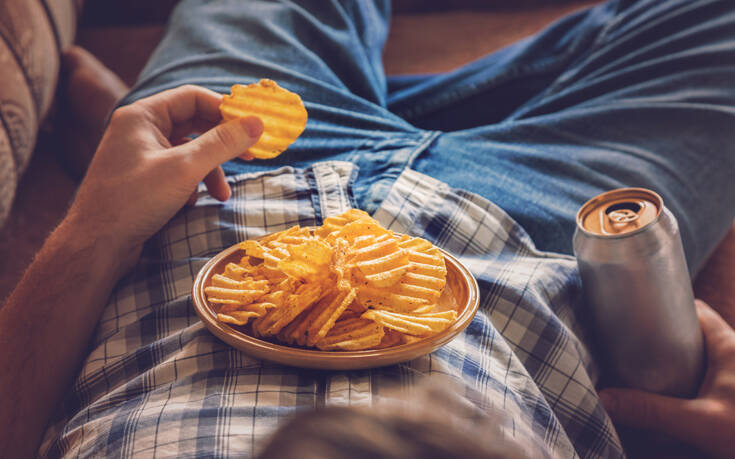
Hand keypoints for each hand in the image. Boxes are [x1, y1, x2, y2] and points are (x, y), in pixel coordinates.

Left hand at [65, 85, 262, 267]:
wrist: (96, 246)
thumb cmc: (134, 201)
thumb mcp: (185, 168)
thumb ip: (223, 143)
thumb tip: (258, 123)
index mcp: (142, 116)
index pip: (193, 98)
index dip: (225, 110)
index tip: (252, 128)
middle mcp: (139, 130)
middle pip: (194, 124)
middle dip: (222, 143)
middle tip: (250, 156)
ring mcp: (140, 155)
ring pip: (189, 151)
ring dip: (210, 170)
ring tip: (223, 195)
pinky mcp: (143, 179)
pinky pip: (178, 171)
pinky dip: (193, 184)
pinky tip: (193, 202)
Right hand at [599, 300, 734, 457]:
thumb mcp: (700, 421)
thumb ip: (651, 410)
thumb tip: (604, 398)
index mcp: (729, 345)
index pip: (694, 308)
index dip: (665, 306)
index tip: (635, 311)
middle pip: (694, 334)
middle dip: (663, 339)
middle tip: (630, 346)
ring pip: (701, 359)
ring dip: (676, 364)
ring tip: (643, 372)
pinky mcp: (734, 398)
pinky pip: (709, 381)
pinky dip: (688, 383)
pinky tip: (671, 398)